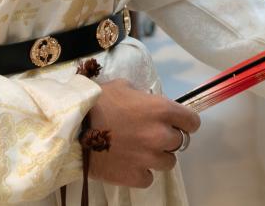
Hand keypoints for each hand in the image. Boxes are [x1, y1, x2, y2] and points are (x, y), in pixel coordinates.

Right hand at [85, 79, 200, 188]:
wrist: (72, 127)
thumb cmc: (98, 102)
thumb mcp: (124, 87)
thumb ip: (144, 96)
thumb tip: (149, 101)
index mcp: (161, 110)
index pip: (192, 121)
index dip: (185, 122)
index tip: (178, 123)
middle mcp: (160, 135)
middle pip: (179, 143)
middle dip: (167, 138)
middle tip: (150, 135)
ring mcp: (149, 158)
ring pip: (167, 163)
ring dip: (156, 156)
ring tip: (138, 150)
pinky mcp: (135, 176)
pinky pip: (148, 178)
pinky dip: (141, 172)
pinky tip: (129, 163)